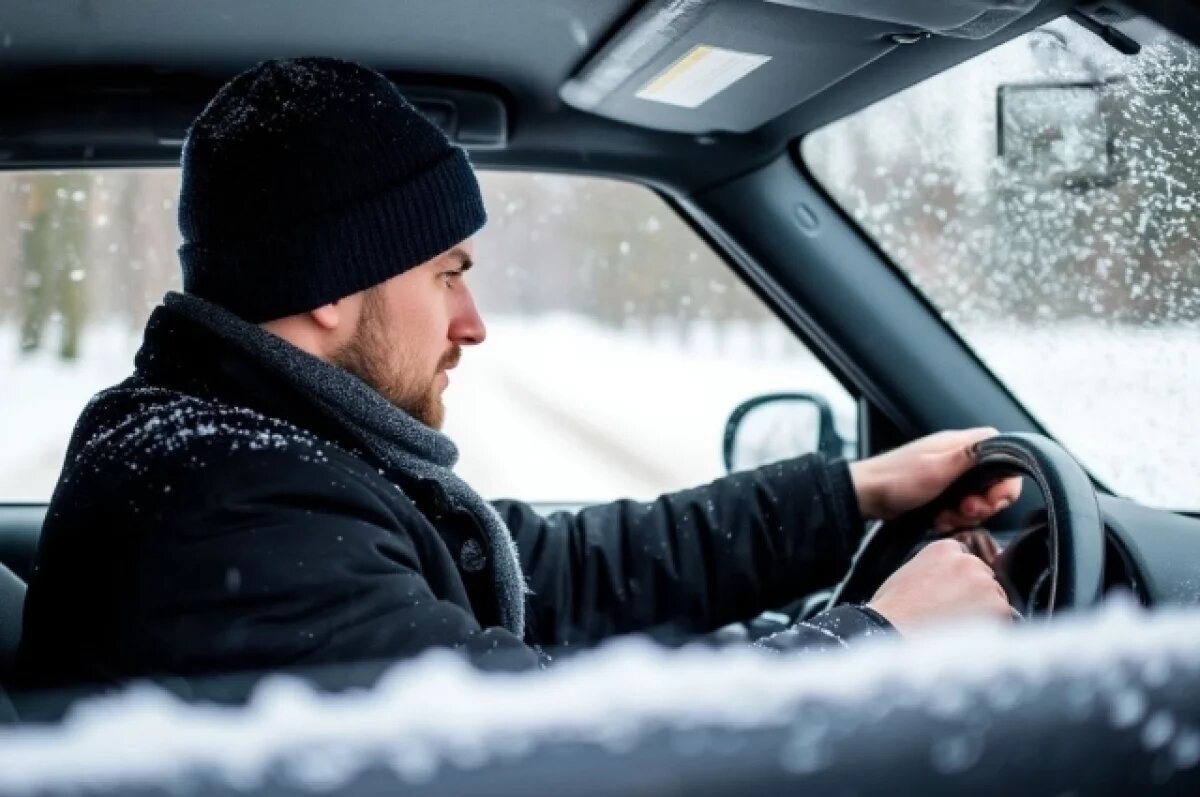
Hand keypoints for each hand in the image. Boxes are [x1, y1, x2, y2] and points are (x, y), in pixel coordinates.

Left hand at [848, 427, 1020, 528]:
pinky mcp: (941, 493)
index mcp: (962, 445)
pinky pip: (961, 509)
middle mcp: (959, 458)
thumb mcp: (936, 469)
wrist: (865, 496)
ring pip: (978, 499)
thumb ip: (970, 457)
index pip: (1005, 454)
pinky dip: (953, 519)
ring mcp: (950, 476)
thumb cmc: (895, 479)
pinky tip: (938, 521)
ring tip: (945, 518)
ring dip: (965, 515)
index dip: (1005, 480)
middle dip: (984, 504)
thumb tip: (1002, 445)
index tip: (991, 499)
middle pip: (994, 482)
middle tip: (965, 511)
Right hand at [868, 539, 1013, 631]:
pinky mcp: (999, 609)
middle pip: (985, 580)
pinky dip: (993, 634)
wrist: (893, 632)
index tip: (953, 597)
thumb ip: (933, 572)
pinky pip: (1006, 623)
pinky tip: (968, 641)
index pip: (967, 560)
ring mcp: (986, 584)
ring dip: (985, 616)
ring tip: (958, 634)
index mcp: (944, 549)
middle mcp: (969, 562)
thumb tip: (947, 587)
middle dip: (976, 599)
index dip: (961, 583)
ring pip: (997, 602)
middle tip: (955, 620)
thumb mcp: (906, 576)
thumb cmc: (891, 613)